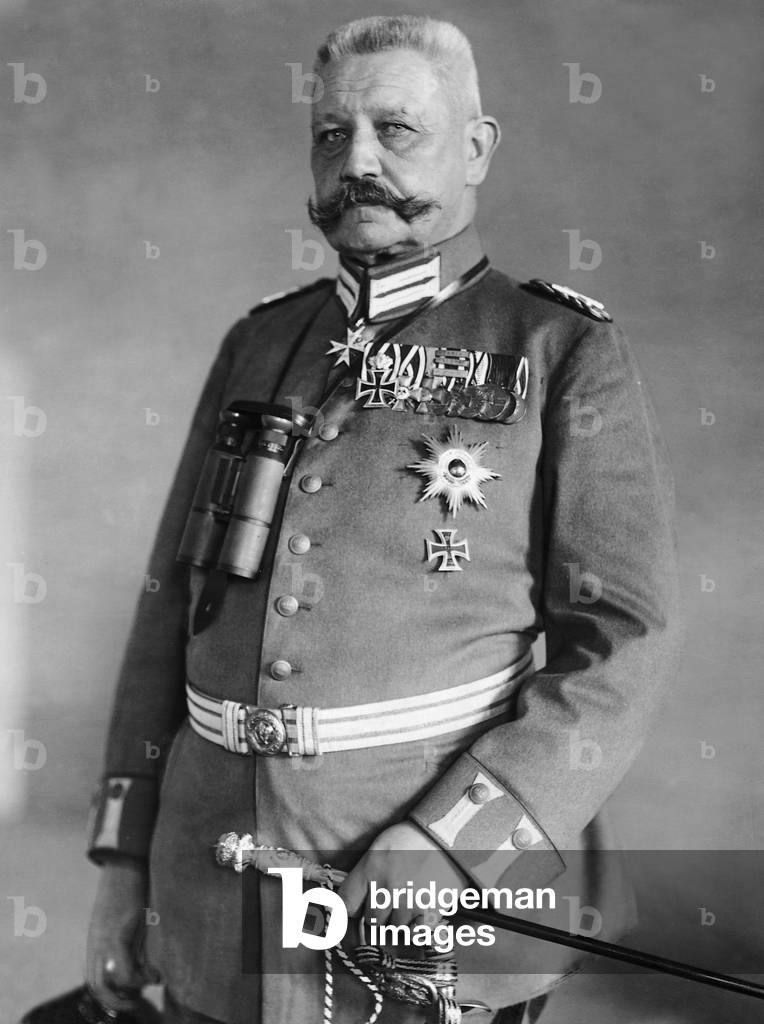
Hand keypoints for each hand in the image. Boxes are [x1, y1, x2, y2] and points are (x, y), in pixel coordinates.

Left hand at [86, 859, 156, 1010]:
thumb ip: (122, 935)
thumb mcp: (120, 914)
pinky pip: (124, 965)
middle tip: (138, 998)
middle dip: (118, 1000)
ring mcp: (107, 936)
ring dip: (132, 987)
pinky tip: (156, 971)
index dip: (109, 995)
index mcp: (96, 939)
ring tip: (152, 980)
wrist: (126, 859)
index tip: (130, 996)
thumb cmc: (127, 883)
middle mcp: (98, 941)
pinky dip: (141, 974)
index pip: (93, 979)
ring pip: (110, 980)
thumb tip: (137, 956)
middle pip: (97, 985)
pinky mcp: (120, 929)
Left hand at [338, 822, 466, 931]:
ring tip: (410, 898)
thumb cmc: (411, 838)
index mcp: (370, 870)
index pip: (347, 904)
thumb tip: (349, 900)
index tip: (358, 907)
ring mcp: (407, 902)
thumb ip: (363, 873)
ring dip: (399, 918)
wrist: (445, 835)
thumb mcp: (379, 847)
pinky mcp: (428, 911)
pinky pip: (414, 934)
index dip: (352, 908)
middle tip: (392, 898)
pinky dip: (416, 928)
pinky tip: (420, 912)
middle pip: (371, 920)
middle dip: (379, 913)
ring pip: (393, 928)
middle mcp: (386, 889)